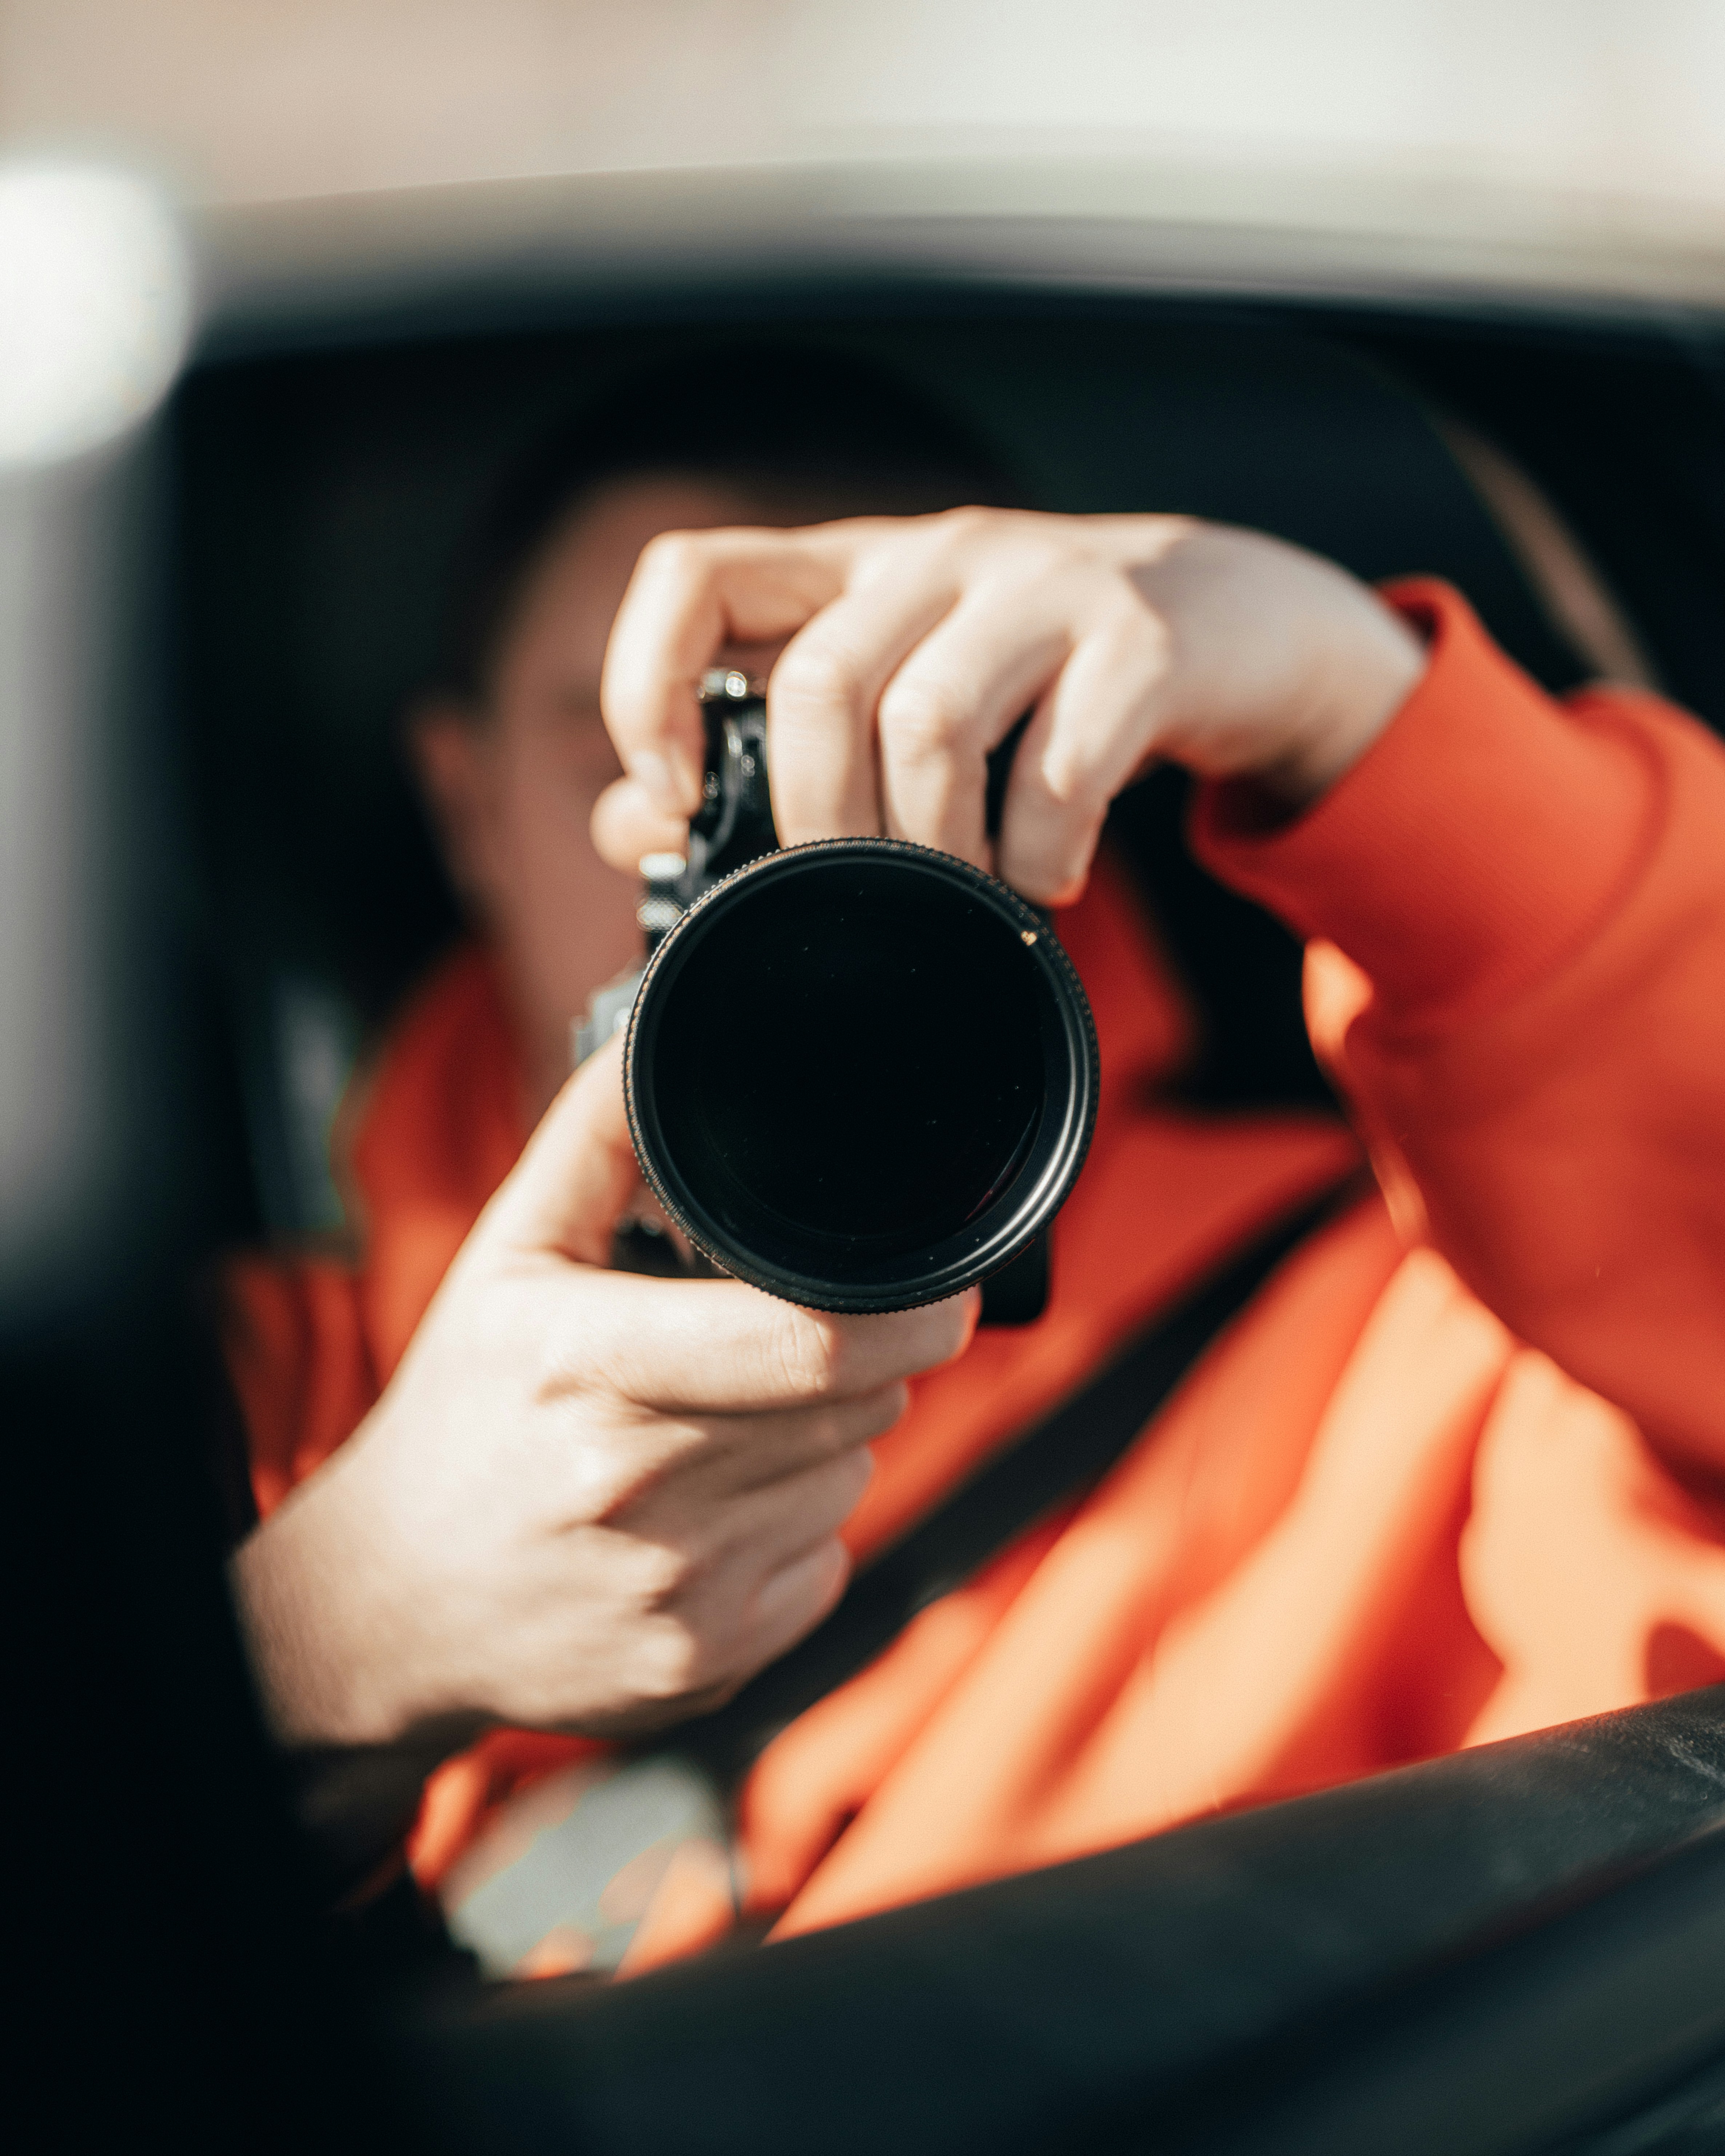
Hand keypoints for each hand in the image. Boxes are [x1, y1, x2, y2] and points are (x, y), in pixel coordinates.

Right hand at [230, 1039, 975, 1753]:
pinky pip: (824, 1564)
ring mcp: (682, 1593)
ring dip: (826, 1441)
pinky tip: (714, 1511)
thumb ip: (596, 1139)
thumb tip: (659, 1037)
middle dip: (862, 1362)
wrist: (389, 1612)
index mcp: (590, 1370)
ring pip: (847, 1478)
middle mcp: (641, 1491)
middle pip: (854, 1405)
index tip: (942, 1290)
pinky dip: (799, 1528)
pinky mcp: (711, 1666)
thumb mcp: (507, 1258)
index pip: (813, 1344)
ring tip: (723, 1429)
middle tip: (794, 1342)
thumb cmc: (458, 1421)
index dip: (910, 1314)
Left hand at [594, 511, 1426, 902]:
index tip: (672, 791)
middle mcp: (940, 558)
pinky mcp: (1145, 641)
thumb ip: (781, 750)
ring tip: (965, 892)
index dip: (649, 685)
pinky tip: (1049, 877)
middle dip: (822, 820)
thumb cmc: (1049, 680)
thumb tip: (637, 822)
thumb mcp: (908, 693)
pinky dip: (1042, 852)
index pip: (696, 576)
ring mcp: (1047, 587)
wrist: (1245, 621)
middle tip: (860, 891)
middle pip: (820, 682)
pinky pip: (1063, 765)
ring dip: (934, 846)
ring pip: (930, 723)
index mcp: (858, 571)